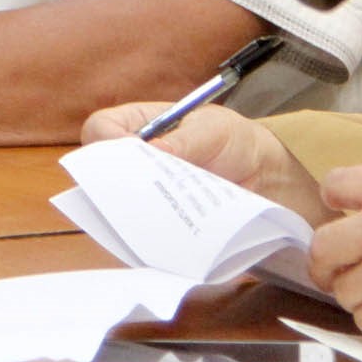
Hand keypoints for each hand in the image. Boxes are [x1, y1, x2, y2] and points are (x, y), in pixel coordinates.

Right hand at [82, 102, 329, 227]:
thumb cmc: (235, 142)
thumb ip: (186, 139)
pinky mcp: (156, 227)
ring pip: (115, 210)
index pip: (99, 128)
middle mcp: (131, 163)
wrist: (264, 181)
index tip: (132, 154)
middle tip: (148, 191)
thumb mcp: (215, 130)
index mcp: (137, 125)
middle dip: (117, 183)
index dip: (107, 141)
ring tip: (169, 214)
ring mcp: (141, 197)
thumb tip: (153, 150)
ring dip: (138, 213)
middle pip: (98, 173)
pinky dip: (155, 237)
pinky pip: (141, 236)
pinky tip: (176, 235)